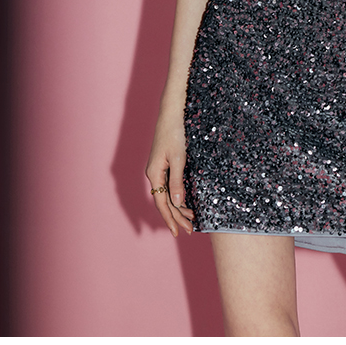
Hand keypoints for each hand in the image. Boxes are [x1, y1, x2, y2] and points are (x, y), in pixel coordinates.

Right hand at [145, 117, 194, 237]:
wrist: (172, 113)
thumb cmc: (175, 133)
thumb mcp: (179, 158)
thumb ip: (177, 182)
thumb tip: (177, 204)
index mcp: (154, 174)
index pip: (161, 203)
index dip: (170, 219)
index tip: (178, 232)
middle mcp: (154, 174)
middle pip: (164, 201)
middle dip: (177, 217)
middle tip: (189, 230)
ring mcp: (158, 169)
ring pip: (167, 194)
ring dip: (178, 208)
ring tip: (191, 219)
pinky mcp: (165, 164)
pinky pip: (169, 186)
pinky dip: (178, 196)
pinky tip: (186, 202)